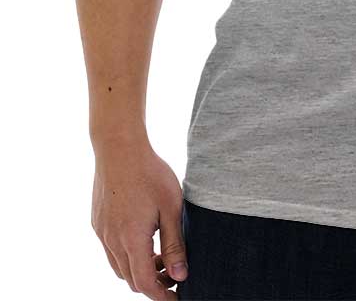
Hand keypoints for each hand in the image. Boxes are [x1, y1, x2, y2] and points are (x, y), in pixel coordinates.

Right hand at [91, 135, 188, 296]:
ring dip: (139, 268)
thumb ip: (175, 243)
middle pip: (130, 279)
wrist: (119, 146)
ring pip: (119, 266)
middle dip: (153, 282)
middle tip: (174, 273)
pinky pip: (111, 250)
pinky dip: (127, 254)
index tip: (176, 297)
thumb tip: (180, 275)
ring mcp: (101, 232)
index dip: (161, 295)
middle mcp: (112, 240)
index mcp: (131, 240)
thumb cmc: (150, 172)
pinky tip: (144, 236)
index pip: (145, 283)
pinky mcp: (97, 221)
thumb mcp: (171, 207)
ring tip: (161, 254)